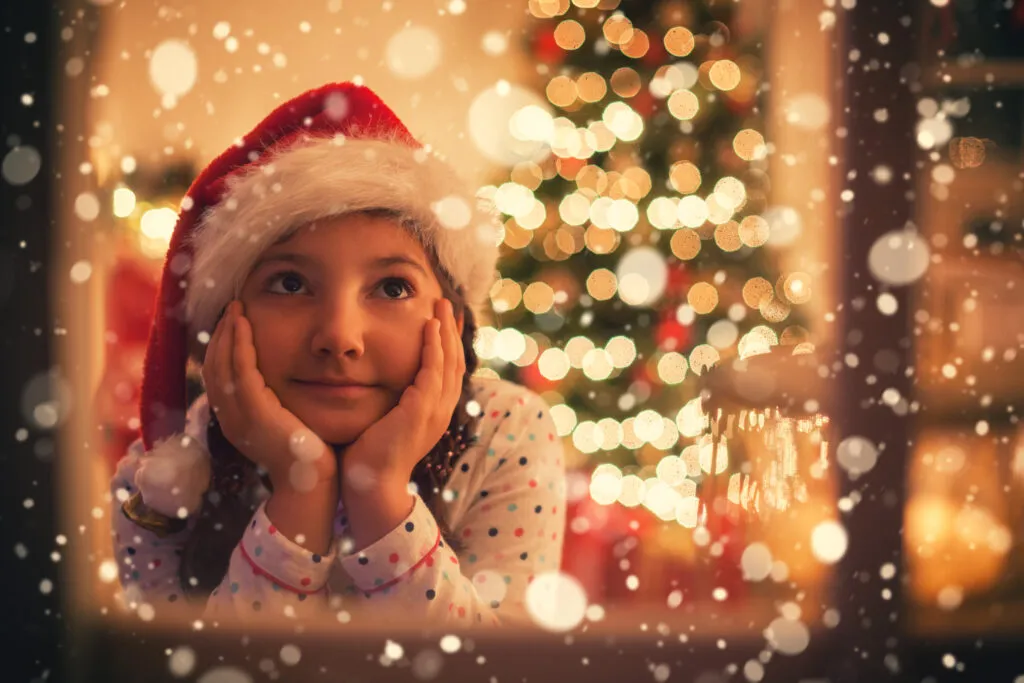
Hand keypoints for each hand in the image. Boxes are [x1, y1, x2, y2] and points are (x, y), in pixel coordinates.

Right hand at [202, 301, 335, 491]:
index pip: (217, 375)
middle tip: (231, 307)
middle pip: (212, 366)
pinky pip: (240, 370)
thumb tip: (282, 380)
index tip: (231, 322)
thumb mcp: (284, 421)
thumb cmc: (308, 453)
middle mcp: (229, 418)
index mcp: (235, 420)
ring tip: (235, 308)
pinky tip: (244, 324)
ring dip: (226, 333)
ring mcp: (239, 416)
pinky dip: (239, 344)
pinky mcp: (255, 413)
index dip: (220, 346)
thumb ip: (277, 400)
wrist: (314, 482)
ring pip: (221, 364)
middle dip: (219, 334)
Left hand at [340, 298, 464, 491]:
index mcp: (434, 414)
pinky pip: (433, 370)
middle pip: (455, 362)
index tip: (445, 321)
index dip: (448, 344)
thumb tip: (372, 383)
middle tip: (446, 303)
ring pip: (448, 362)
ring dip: (445, 331)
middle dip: (451, 331)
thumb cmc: (369, 458)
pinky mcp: (421, 410)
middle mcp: (441, 411)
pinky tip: (430, 327)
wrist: (370, 486)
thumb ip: (388, 402)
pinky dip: (433, 347)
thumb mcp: (385, 422)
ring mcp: (435, 411)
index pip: (448, 372)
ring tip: (440, 306)